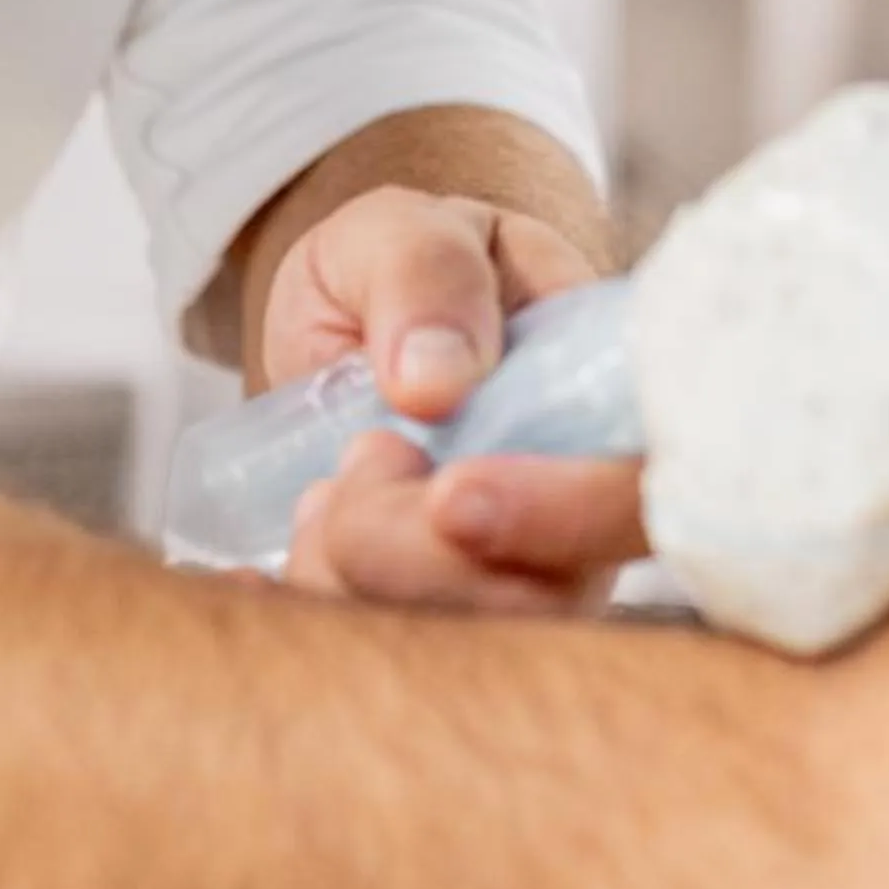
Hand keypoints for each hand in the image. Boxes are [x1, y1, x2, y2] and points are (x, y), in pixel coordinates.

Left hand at [262, 187, 647, 613]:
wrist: (347, 323)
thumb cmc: (402, 268)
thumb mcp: (404, 230)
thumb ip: (427, 273)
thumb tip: (436, 380)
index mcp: (612, 393)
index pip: (641, 487)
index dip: (563, 514)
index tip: (449, 497)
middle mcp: (586, 504)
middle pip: (552, 595)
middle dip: (423, 559)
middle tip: (360, 460)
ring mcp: (522, 573)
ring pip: (462, 641)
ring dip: (355, 577)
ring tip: (325, 489)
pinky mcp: (439, 617)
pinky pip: (380, 659)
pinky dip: (299, 612)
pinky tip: (247, 578)